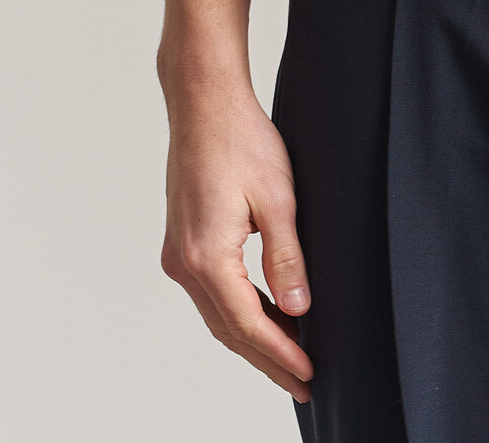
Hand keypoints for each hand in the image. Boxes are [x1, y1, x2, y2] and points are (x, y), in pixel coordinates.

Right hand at [159, 78, 313, 401]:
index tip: (309, 374)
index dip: (281, 354)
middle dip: (267, 360)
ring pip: (218, 315)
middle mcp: (184, 263)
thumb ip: (286, 257)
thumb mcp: (278, 198)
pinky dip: (237, 313)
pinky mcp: (182, 242)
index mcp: (207, 257)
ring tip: (290, 359)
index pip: (247, 324)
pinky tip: (263, 318)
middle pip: (228, 330)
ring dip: (252, 339)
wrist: (205, 104)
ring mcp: (178, 254)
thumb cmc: (242, 141)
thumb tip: (297, 310)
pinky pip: (211, 294)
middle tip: (304, 384)